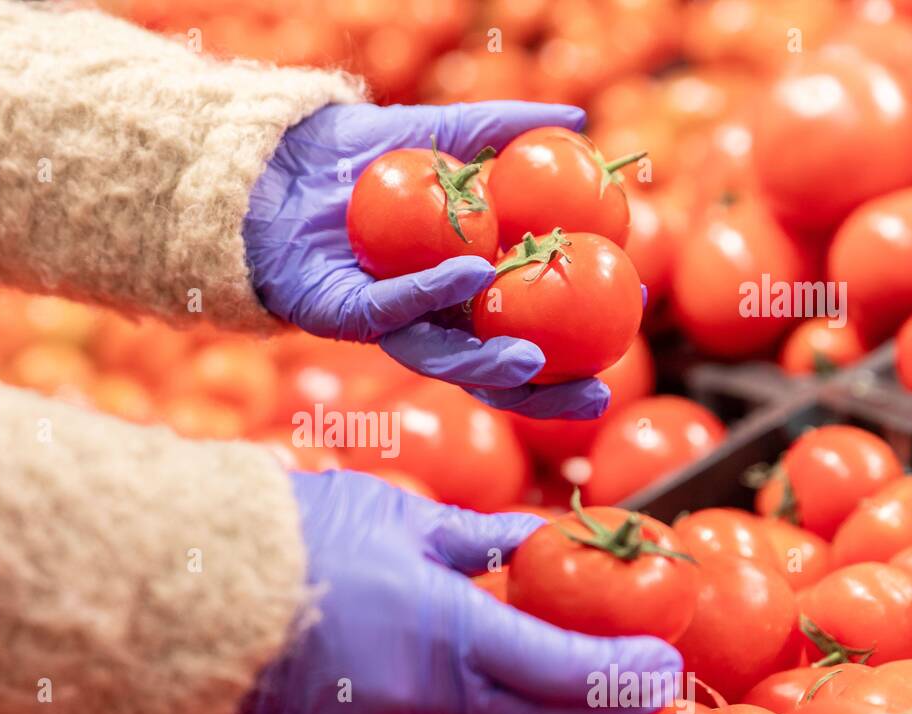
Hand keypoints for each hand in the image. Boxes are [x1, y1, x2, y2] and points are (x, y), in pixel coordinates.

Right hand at [239, 470, 683, 713]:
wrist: (201, 593)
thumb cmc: (302, 539)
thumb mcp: (406, 521)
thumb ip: (485, 541)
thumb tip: (541, 540)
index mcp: (450, 632)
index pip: (567, 671)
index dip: (626, 673)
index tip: (666, 662)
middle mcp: (430, 701)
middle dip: (606, 704)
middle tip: (646, 680)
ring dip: (540, 712)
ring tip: (573, 677)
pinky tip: (482, 686)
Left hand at [244, 101, 613, 419]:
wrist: (279, 157)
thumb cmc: (360, 156)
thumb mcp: (443, 135)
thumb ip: (505, 131)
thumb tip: (578, 122)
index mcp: (458, 288)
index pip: (528, 320)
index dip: (577, 329)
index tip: (633, 309)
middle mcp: (428, 315)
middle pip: (491, 366)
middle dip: (542, 389)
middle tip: (595, 393)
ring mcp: (386, 320)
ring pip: (442, 357)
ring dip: (488, 365)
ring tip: (533, 361)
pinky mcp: (339, 313)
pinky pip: (389, 309)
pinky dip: (429, 292)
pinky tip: (470, 275)